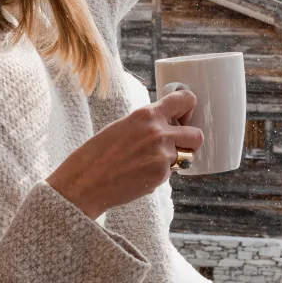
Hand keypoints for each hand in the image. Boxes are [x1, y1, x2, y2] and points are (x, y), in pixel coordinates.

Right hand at [47, 90, 204, 218]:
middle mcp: (158, 132)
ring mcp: (162, 155)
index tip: (183, 117)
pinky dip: (161, 174)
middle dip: (190, 141)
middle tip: (176, 145)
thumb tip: (170, 125)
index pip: (187, 99)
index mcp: (146, 114)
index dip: (189, 109)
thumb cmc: (98, 154)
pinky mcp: (161, 175)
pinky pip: (172, 172)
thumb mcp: (123, 127)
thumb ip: (148, 124)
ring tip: (152, 162)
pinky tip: (140, 175)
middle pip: (197, 134)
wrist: (84, 183)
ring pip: (187, 156)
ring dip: (177, 159)